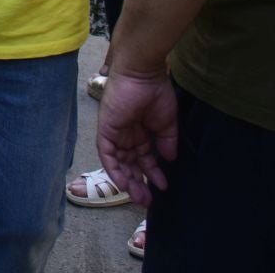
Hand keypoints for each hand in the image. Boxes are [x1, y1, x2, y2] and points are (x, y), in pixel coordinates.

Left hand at [96, 68, 178, 204]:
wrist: (143, 74)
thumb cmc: (156, 92)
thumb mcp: (167, 122)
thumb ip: (166, 142)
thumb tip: (169, 160)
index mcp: (139, 131)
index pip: (143, 158)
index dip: (152, 173)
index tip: (162, 187)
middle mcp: (125, 133)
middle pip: (129, 164)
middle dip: (138, 182)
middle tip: (147, 200)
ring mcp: (114, 131)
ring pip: (118, 162)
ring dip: (127, 181)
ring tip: (140, 196)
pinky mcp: (105, 129)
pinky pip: (106, 153)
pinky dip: (114, 169)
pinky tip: (124, 183)